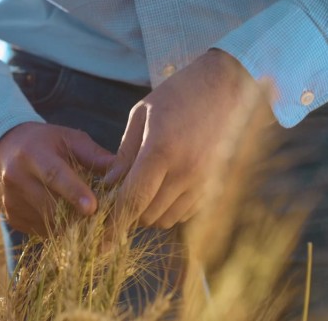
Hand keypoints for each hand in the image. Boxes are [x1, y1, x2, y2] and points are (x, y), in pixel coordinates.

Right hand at [0, 122, 114, 235]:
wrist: (3, 151)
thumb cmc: (45, 142)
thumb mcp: (68, 138)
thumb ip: (93, 154)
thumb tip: (120, 170)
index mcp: (33, 154)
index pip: (54, 175)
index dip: (74, 193)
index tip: (93, 208)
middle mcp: (16, 178)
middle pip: (52, 205)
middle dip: (79, 214)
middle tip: (103, 216)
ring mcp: (11, 201)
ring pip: (49, 222)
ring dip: (71, 223)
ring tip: (85, 214)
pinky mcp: (12, 218)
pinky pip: (42, 231)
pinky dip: (59, 227)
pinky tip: (66, 215)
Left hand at [103, 49, 255, 229]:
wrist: (226, 86)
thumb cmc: (179, 94)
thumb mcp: (141, 115)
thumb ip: (125, 154)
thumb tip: (110, 185)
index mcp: (161, 151)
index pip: (133, 200)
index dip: (114, 224)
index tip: (101, 242)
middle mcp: (185, 172)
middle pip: (148, 214)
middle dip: (128, 213)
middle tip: (118, 198)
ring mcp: (203, 181)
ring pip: (166, 219)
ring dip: (148, 212)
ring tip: (142, 189)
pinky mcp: (214, 185)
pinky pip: (185, 213)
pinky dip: (169, 209)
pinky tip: (164, 187)